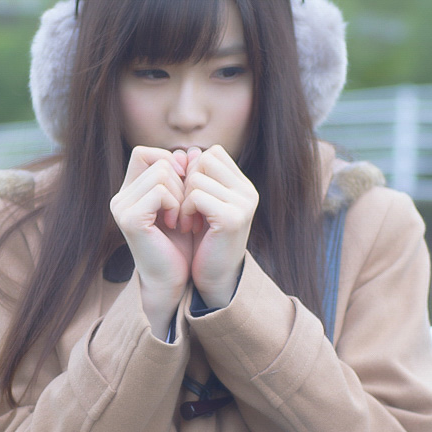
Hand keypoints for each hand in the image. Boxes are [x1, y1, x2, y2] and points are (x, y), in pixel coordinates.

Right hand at [109, 146, 195, 337]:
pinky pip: (160, 191)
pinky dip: (175, 204)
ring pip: (161, 174)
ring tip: (182, 219)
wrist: (172, 280)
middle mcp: (120, 198)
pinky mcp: (130, 219)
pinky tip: (177, 224)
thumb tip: (190, 150)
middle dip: (181, 182)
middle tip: (188, 210)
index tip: (185, 185)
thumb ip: (182, 177)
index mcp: (129, 192)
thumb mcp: (181, 203)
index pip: (143, 152)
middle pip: (156, 161)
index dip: (168, 161)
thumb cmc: (179, 244)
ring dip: (181, 195)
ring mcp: (122, 208)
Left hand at [180, 145, 257, 309]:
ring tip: (185, 220)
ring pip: (197, 178)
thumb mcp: (201, 205)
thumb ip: (196, 178)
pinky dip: (184, 209)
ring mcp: (243, 204)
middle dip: (187, 181)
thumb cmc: (205, 242)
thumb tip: (185, 151)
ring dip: (182, 199)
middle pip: (205, 160)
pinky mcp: (231, 218)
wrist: (215, 279)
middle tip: (184, 208)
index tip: (187, 195)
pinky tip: (186, 226)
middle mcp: (248, 192)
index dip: (193, 170)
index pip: (212, 154)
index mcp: (243, 186)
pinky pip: (196, 196)